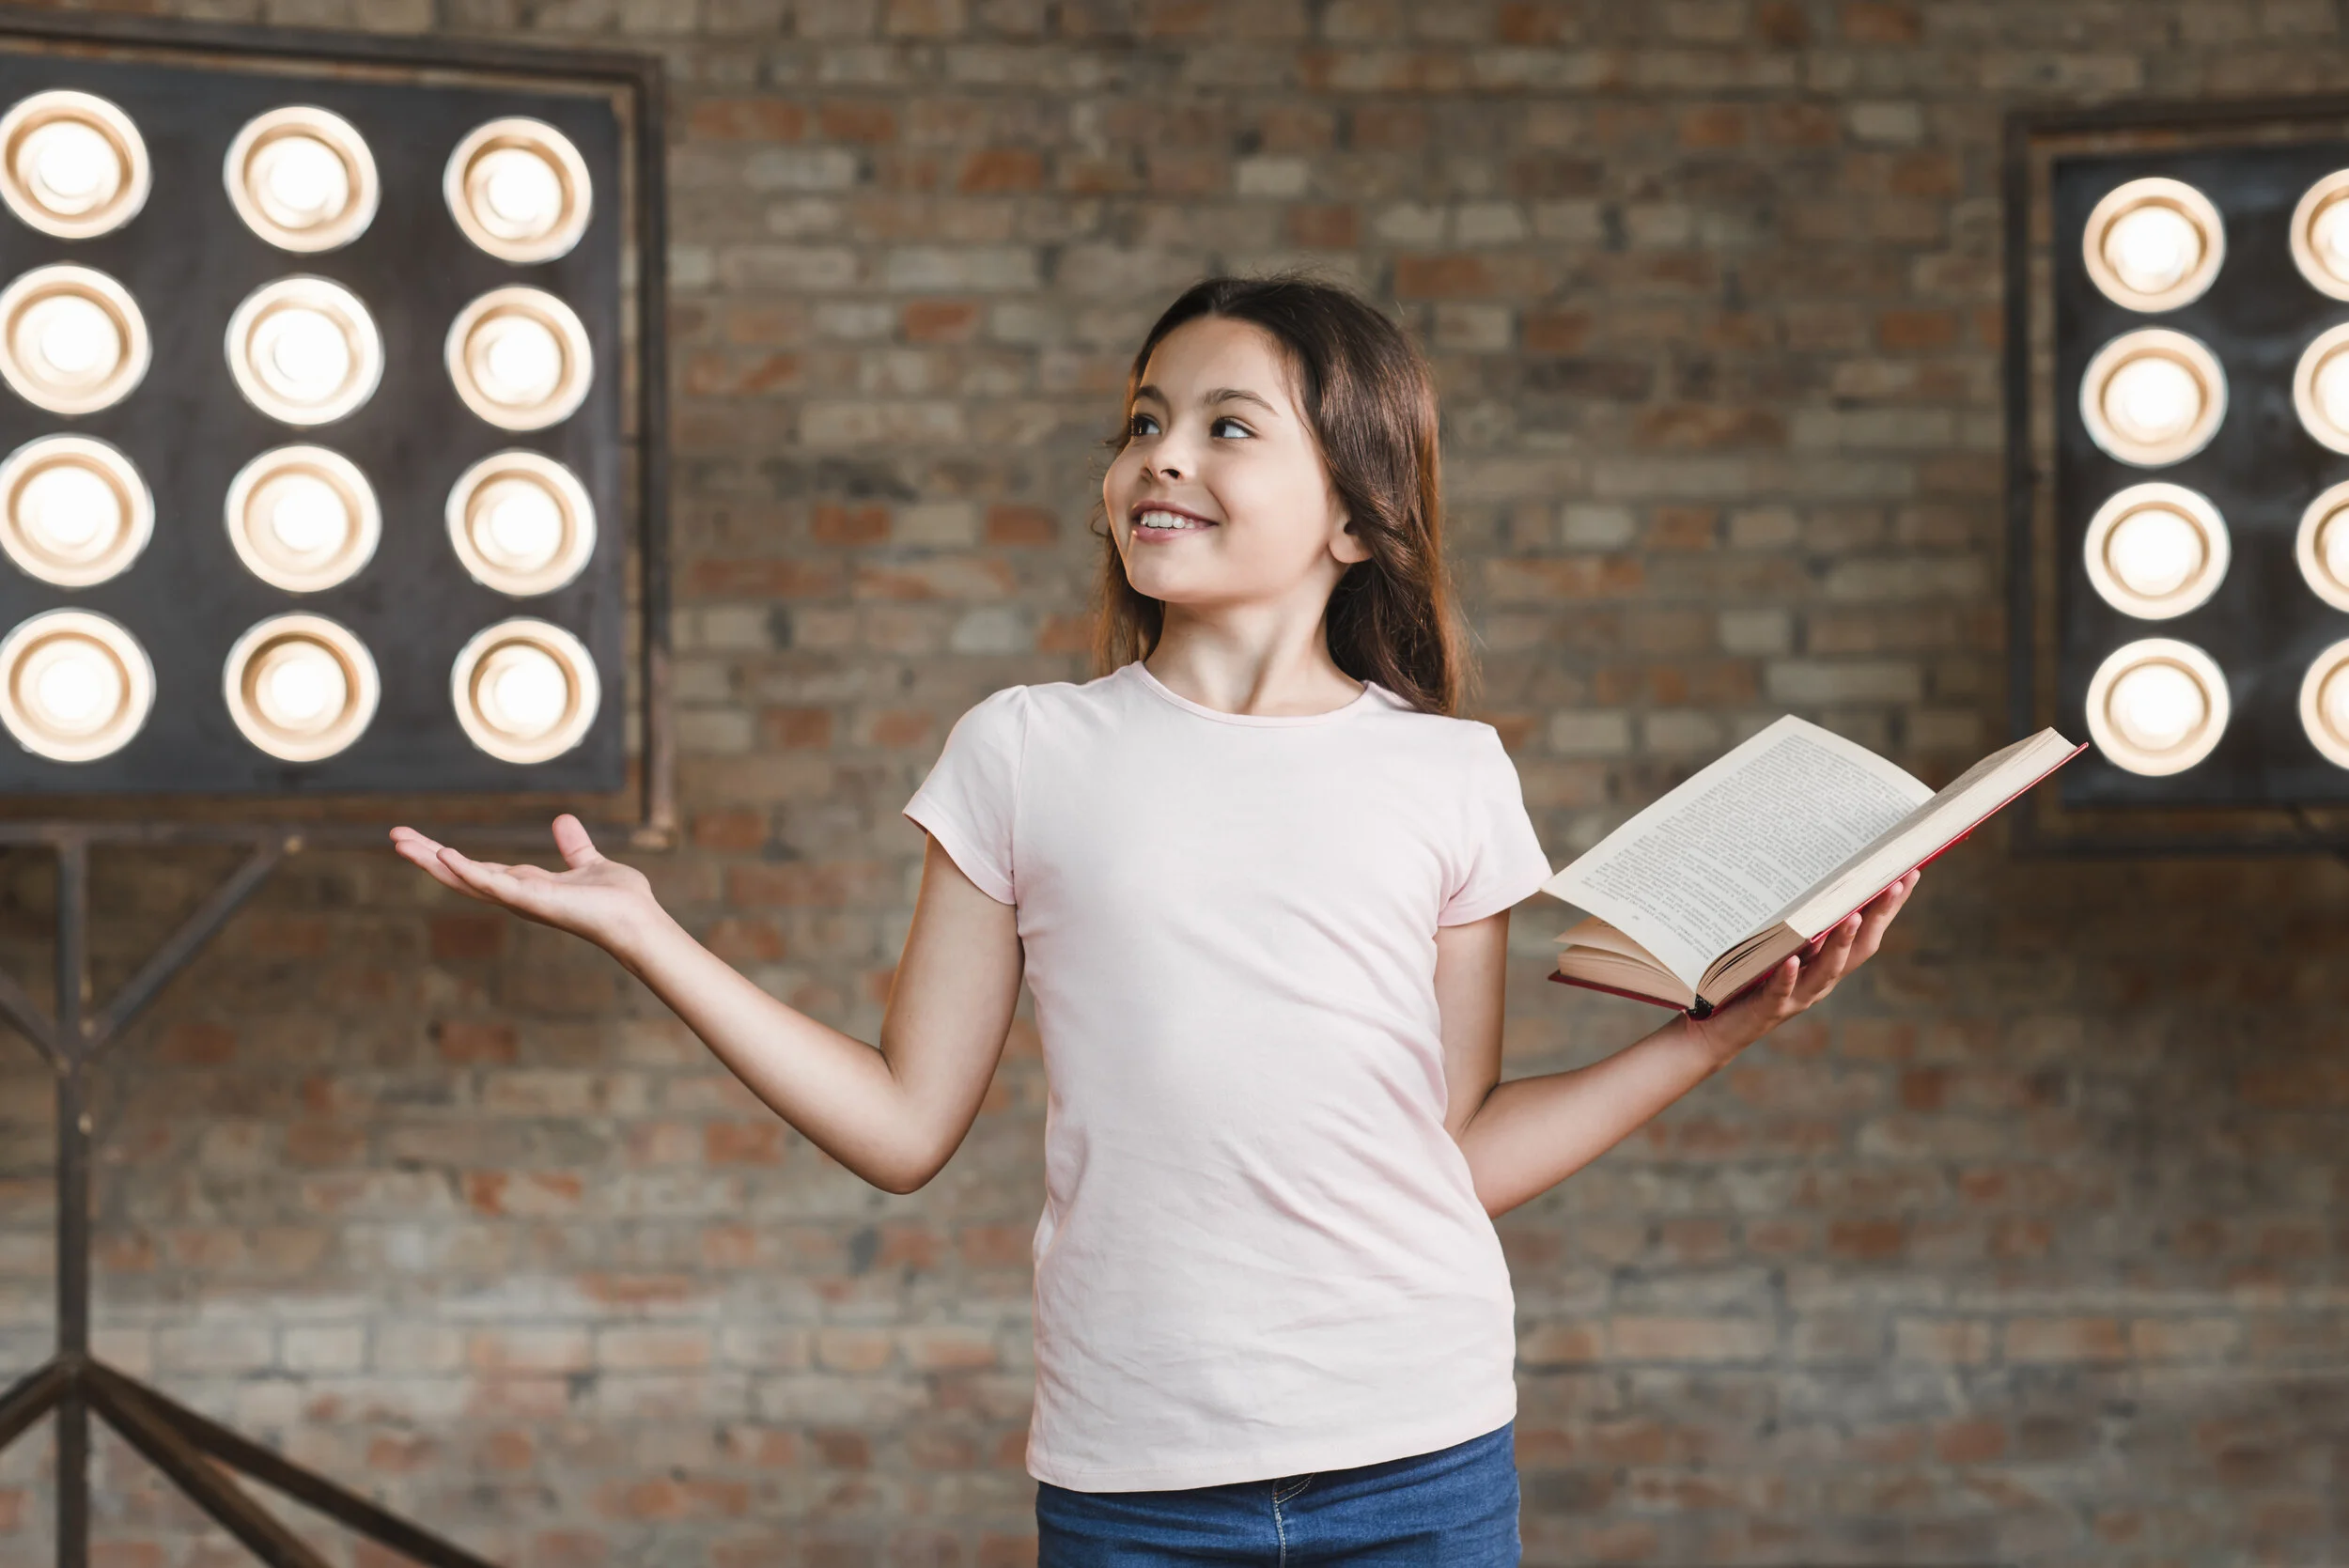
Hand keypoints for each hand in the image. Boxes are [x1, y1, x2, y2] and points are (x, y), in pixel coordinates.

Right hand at [389, 814, 662, 954]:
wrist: (639, 920)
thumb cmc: (619, 900)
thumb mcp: (590, 862)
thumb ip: (574, 845)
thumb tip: (563, 820)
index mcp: (526, 884)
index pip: (477, 867)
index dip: (448, 854)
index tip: (420, 839)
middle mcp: (517, 894)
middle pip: (461, 874)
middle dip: (427, 857)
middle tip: (395, 836)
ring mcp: (522, 899)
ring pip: (468, 879)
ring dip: (435, 862)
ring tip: (403, 843)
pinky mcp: (534, 901)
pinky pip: (495, 885)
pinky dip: (470, 871)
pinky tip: (446, 855)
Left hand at [1685, 870, 1919, 1065]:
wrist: (1715, 1029)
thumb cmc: (1746, 979)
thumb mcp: (1775, 944)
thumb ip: (1795, 921)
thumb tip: (1808, 873)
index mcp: (1825, 962)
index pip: (1867, 931)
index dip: (1889, 905)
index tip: (1910, 871)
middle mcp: (1819, 980)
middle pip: (1859, 948)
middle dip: (1879, 915)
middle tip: (1896, 883)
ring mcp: (1797, 996)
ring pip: (1827, 970)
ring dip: (1842, 942)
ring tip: (1854, 915)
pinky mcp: (1768, 1008)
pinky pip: (1781, 991)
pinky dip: (1788, 975)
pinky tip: (1792, 959)